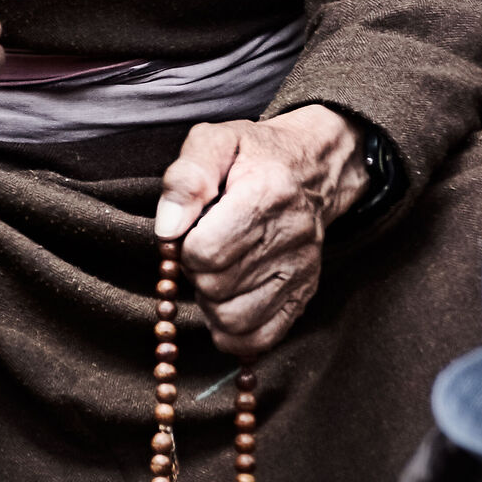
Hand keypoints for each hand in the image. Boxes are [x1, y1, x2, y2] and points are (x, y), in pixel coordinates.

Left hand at [154, 105, 369, 357]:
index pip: (206, 251)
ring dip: (212, 304)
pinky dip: (234, 332)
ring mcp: (300, 271)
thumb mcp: (214, 142)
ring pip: (235, 320)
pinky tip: (227, 304)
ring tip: (215, 275)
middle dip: (196, 274)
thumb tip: (168, 229)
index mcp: (266, 193)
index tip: (191, 231)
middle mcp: (290, 237)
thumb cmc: (254, 155)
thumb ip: (186, 178)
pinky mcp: (304, 294)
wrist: (314, 168)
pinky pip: (261, 338)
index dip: (185, 247)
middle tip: (203, 252)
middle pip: (216, 288)